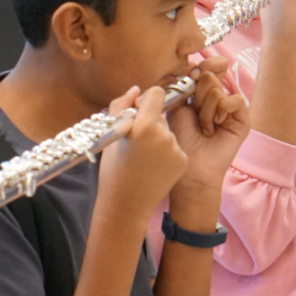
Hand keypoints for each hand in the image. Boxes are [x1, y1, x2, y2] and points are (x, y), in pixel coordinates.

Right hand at [98, 86, 187, 223]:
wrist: (126, 204)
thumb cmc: (112, 169)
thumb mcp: (111, 135)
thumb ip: (122, 107)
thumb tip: (136, 90)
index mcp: (145, 125)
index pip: (157, 94)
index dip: (147, 100)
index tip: (138, 111)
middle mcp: (165, 135)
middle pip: (161, 116)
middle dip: (149, 123)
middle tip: (135, 143)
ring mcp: (177, 149)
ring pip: (168, 132)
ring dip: (157, 139)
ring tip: (143, 158)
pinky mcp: (183, 160)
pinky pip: (175, 147)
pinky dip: (165, 153)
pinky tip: (154, 166)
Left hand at [167, 56, 250, 224]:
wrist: (191, 167)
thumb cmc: (181, 140)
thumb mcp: (177, 107)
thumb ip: (186, 85)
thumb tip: (195, 66)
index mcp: (202, 93)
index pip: (206, 67)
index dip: (199, 67)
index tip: (191, 75)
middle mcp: (218, 97)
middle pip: (209, 76)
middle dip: (197, 97)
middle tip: (195, 115)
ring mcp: (231, 107)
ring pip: (218, 90)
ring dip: (205, 111)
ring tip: (204, 128)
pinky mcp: (243, 118)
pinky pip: (235, 99)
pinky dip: (221, 112)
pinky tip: (216, 127)